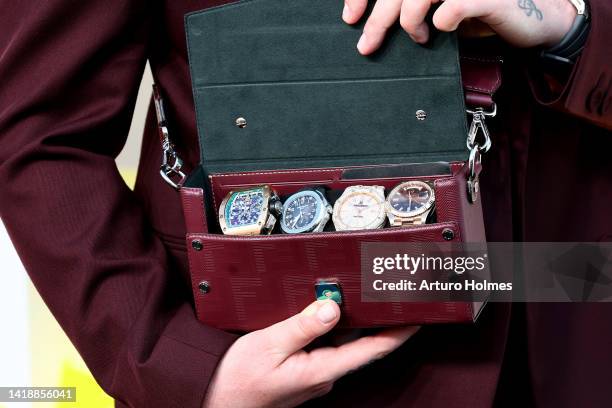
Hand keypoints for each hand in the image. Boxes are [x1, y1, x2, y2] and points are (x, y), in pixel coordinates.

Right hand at [203, 300, 418, 407]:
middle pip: (360, 343)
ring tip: (365, 295)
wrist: (215, 400)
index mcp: (321, 370)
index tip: (419, 316)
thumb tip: (333, 307)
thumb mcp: (269, 344)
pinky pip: (326, 344)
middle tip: (392, 294)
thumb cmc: (238, 378)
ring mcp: (314, 373)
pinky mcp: (303, 370)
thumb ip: (304, 326)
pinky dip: (333, 326)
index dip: (399, 333)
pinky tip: (329, 309)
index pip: (371, 350)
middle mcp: (324, 374)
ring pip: (342, 342)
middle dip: (378, 320)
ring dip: (354, 321)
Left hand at [342, 0, 577, 54]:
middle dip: (378, 18)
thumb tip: (369, 24)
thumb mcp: (438, 10)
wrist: (530, 21)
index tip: (350, 17)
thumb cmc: (479, 15)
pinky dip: (443, 20)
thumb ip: (410, 9)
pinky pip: (453, 7)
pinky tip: (444, 28)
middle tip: (367, 44)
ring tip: (417, 38)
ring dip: (409, 21)